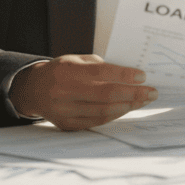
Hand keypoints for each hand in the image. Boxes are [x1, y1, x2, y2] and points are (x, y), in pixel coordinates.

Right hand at [8, 54, 156, 130]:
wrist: (32, 89)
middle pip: (105, 95)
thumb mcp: (76, 60)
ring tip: (143, 101)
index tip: (143, 76)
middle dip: (133, 94)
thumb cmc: (61, 71)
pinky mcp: (66, 124)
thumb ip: (99, 65)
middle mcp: (64, 91)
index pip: (101, 72)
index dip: (124, 75)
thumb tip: (128, 75)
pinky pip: (96, 121)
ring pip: (103, 111)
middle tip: (152, 93)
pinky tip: (127, 109)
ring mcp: (64, 110)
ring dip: (128, 106)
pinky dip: (115, 115)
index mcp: (68, 70)